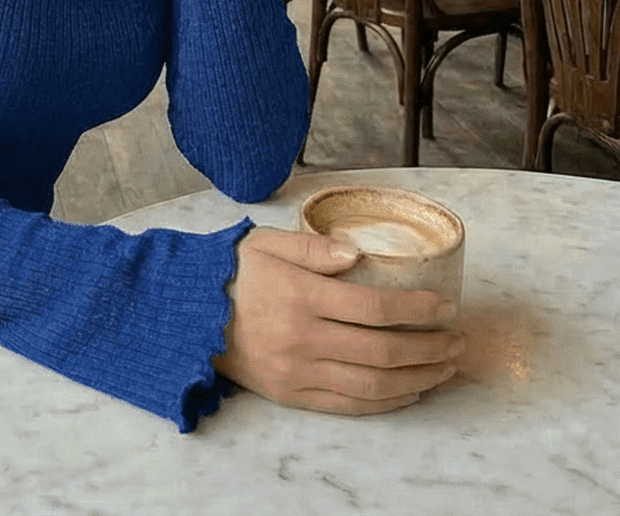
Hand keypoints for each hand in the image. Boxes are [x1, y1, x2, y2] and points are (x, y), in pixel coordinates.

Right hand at [213, 228, 465, 415]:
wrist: (190, 315)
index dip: (417, 309)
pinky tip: (411, 390)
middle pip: (382, 350)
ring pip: (374, 384)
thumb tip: (356, 254)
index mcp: (299, 295)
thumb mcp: (267, 243)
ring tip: (446, 368)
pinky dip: (388, 401)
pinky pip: (351, 405)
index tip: (446, 305)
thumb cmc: (234, 272)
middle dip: (429, 348)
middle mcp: (302, 338)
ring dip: (418, 378)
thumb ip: (312, 247)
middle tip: (457, 340)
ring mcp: (299, 372)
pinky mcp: (294, 395)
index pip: (373, 307)